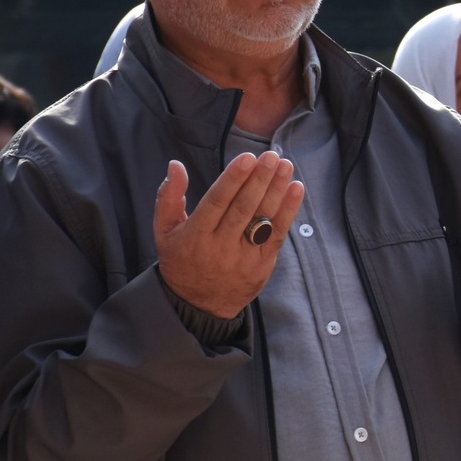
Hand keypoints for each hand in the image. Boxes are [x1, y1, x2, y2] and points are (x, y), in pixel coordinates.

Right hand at [154, 152, 305, 320]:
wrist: (198, 304)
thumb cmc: (181, 258)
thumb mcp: (164, 230)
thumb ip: (168, 197)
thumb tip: (175, 165)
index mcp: (195, 235)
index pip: (217, 202)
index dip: (233, 179)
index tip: (247, 158)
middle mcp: (220, 246)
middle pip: (243, 208)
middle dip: (259, 180)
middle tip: (271, 156)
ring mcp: (244, 256)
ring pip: (263, 219)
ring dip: (277, 190)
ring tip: (285, 165)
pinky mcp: (262, 264)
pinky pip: (278, 234)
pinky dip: (289, 211)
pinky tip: (296, 188)